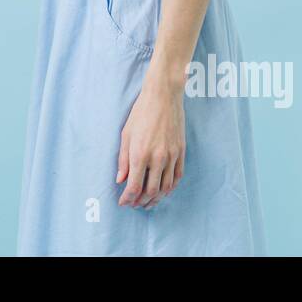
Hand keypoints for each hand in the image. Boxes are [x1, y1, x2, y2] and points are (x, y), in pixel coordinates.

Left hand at [116, 73, 185, 208]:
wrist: (163, 97)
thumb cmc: (140, 113)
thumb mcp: (126, 135)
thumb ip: (122, 160)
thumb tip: (120, 180)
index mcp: (140, 154)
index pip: (134, 186)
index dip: (128, 198)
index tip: (123, 202)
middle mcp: (157, 158)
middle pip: (150, 191)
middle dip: (141, 202)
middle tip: (134, 205)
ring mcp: (171, 156)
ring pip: (165, 187)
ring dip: (156, 198)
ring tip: (147, 202)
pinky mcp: (181, 152)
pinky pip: (177, 177)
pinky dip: (170, 188)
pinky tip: (163, 191)